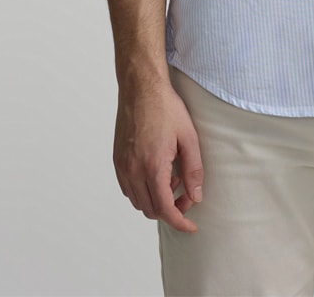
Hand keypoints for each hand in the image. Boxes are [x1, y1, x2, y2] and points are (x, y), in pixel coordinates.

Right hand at [113, 79, 202, 233]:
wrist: (141, 88)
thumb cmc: (166, 108)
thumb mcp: (189, 137)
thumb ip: (193, 170)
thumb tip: (196, 196)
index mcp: (152, 166)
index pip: (165, 209)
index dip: (179, 221)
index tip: (191, 226)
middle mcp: (133, 170)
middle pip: (150, 209)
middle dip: (171, 210)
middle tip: (187, 196)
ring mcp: (122, 166)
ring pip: (138, 201)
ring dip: (156, 201)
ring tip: (173, 179)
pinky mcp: (117, 159)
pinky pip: (128, 188)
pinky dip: (143, 191)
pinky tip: (157, 173)